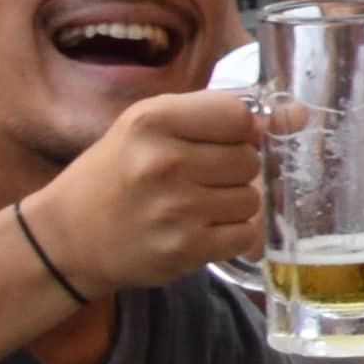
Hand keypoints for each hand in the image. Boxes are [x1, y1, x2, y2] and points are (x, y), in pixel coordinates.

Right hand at [21, 90, 269, 296]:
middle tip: (197, 179)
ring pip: (251, 199)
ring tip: (193, 205)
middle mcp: (163, 162)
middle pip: (249, 160)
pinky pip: (245, 234)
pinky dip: (231, 235)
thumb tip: (297, 114)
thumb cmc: (115, 174)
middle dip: (233, 170)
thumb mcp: (150, 126)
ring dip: (232, 204)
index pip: (239, 115)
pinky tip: (199, 230)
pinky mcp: (185, 250)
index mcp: (153, 120)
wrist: (66, 238)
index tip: (217, 142)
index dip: (236, 131)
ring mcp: (175, 209)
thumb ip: (219, 114)